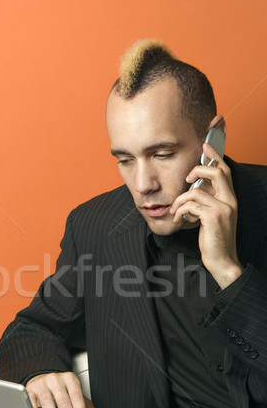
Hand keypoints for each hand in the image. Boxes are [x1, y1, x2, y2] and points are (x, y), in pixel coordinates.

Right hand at [26, 371, 101, 407]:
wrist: (43, 380)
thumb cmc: (61, 390)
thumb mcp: (76, 395)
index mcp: (70, 379)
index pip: (76, 396)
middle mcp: (56, 379)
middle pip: (63, 401)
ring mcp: (42, 384)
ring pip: (48, 402)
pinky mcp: (30, 389)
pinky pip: (31, 400)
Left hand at [170, 142, 243, 288]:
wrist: (222, 261)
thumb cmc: (214, 241)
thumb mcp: (212, 218)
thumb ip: (207, 203)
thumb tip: (192, 191)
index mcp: (230, 199)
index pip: (225, 171)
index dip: (215, 156)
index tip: (206, 146)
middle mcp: (229, 201)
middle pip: (216, 172)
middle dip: (198, 169)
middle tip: (185, 179)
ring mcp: (222, 208)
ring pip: (195, 191)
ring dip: (180, 201)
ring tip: (176, 212)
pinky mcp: (213, 217)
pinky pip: (190, 205)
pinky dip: (180, 211)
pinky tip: (178, 220)